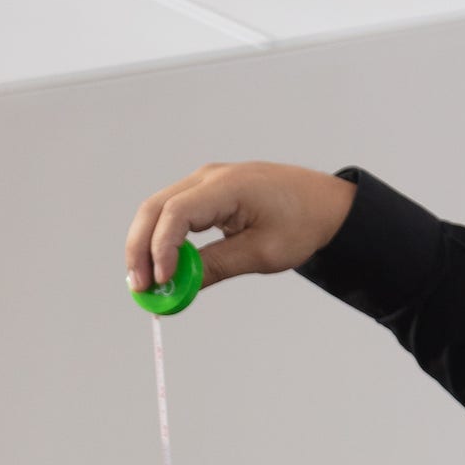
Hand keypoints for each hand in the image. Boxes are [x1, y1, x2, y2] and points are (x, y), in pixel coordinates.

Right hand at [122, 162, 356, 302]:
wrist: (323, 203)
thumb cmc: (301, 223)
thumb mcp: (263, 253)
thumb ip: (218, 266)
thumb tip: (180, 287)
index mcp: (228, 186)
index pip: (177, 212)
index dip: (161, 248)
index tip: (162, 281)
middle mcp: (209, 177)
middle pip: (155, 208)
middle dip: (140, 249)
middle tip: (140, 288)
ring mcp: (205, 182)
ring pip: (157, 210)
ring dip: (146, 246)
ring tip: (147, 284)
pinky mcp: (206, 193)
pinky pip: (172, 214)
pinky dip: (161, 240)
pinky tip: (162, 268)